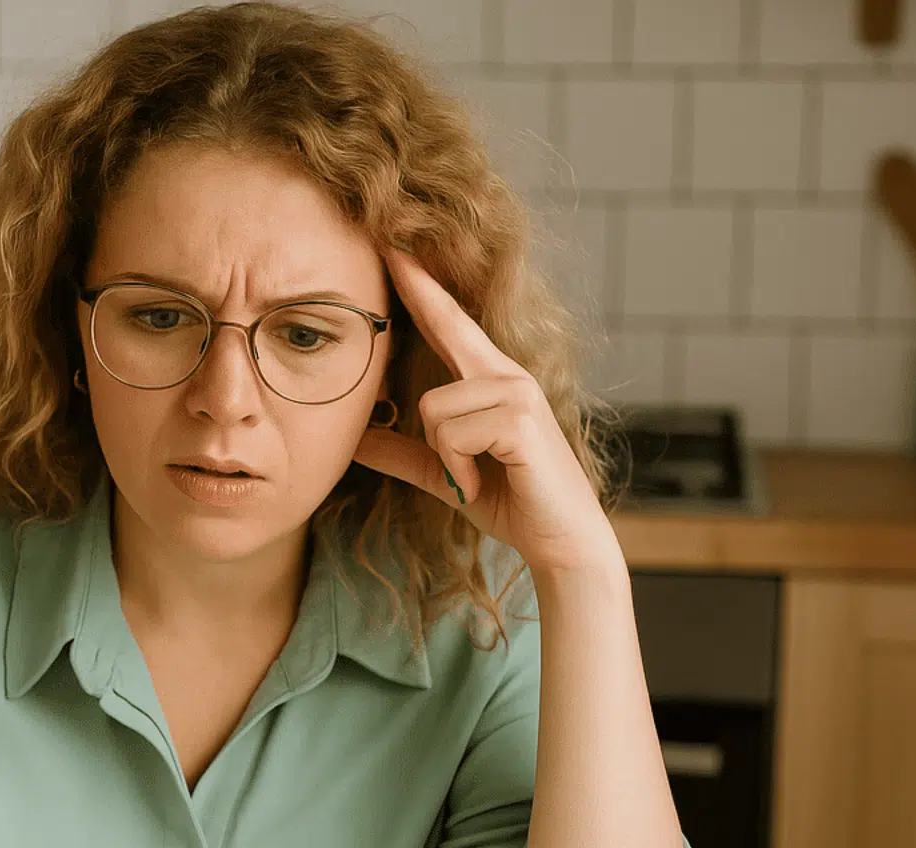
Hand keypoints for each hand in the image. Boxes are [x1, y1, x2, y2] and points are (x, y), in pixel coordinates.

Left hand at [352, 247, 617, 573]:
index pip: (449, 321)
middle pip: (446, 326)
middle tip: (385, 238)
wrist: (560, 540)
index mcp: (491, 380)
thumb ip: (404, 454)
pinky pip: (451, 434)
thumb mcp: (446, 475)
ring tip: (474, 475)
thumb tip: (355, 439)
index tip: (394, 246)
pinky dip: (458, 468)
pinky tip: (485, 480)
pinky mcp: (521, 419)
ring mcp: (518, 392)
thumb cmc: (512, 502)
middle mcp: (507, 375)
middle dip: (416, 288)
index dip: (421, 284)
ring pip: (433, 407)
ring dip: (444, 455)